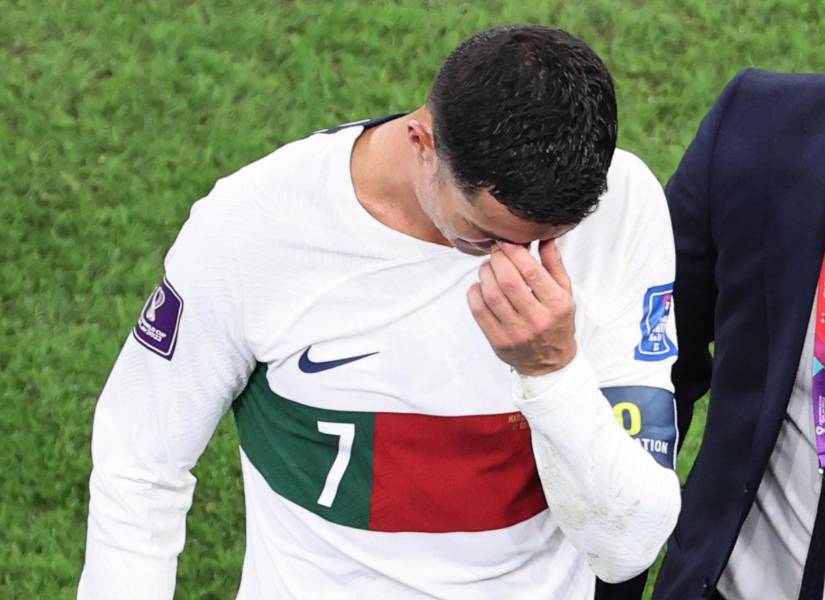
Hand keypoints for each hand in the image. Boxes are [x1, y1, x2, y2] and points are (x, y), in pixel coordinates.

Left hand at [467, 240, 576, 375]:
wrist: (550, 362)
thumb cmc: (557, 322)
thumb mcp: (565, 293)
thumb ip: (554, 264)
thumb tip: (543, 237)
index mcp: (557, 305)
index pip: (531, 272)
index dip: (514, 252)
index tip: (505, 242)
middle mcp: (537, 320)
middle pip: (508, 281)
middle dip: (497, 260)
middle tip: (494, 252)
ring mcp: (516, 332)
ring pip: (491, 295)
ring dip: (484, 274)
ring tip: (487, 267)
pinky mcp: (498, 341)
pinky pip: (479, 311)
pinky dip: (474, 293)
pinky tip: (480, 286)